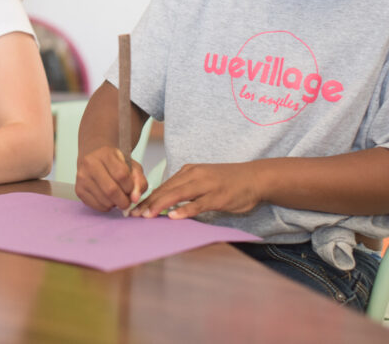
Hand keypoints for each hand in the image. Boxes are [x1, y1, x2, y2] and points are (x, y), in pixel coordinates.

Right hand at [75, 146, 147, 212]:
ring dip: (115, 204)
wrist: (94, 157)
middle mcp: (90, 164)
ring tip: (117, 198)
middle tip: (127, 201)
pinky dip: (106, 207)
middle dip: (123, 201)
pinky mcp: (78, 190)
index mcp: (106, 154)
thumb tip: (135, 198)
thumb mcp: (132, 166)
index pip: (122, 175)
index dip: (130, 187)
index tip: (132, 189)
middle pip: (111, 190)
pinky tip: (107, 199)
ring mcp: (82, 177)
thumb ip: (139, 180)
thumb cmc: (115, 163)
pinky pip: (96, 206)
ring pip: (104, 200)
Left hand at [132, 162, 263, 218]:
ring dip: (160, 205)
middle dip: (148, 203)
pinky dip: (185, 210)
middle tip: (133, 215)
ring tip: (147, 216)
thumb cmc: (228, 182)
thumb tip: (166, 203)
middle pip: (166, 190)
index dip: (147, 198)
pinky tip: (173, 217)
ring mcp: (206, 185)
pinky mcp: (218, 197)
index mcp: (189, 171)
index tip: (133, 208)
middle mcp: (194, 175)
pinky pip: (198, 204)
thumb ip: (186, 189)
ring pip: (178, 195)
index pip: (163, 186)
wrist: (255, 177)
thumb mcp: (203, 181)